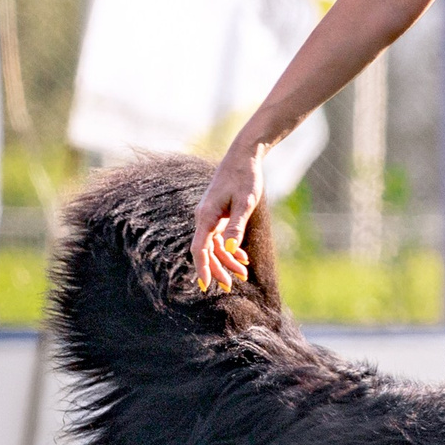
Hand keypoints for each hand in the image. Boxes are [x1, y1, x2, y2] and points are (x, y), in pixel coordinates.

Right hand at [191, 143, 262, 291]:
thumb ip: (237, 225)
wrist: (244, 156)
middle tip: (229, 287)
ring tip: (243, 275)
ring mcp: (211, 216)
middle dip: (217, 269)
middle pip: (206, 250)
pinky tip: (243, 258)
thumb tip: (229, 248)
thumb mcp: (245, 203)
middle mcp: (204, 217)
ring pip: (214, 245)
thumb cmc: (245, 177)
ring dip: (227, 260)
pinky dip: (230, 248)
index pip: (199, 248)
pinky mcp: (219, 214)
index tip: (205, 285)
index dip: (201, 267)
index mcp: (206, 216)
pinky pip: (220, 237)